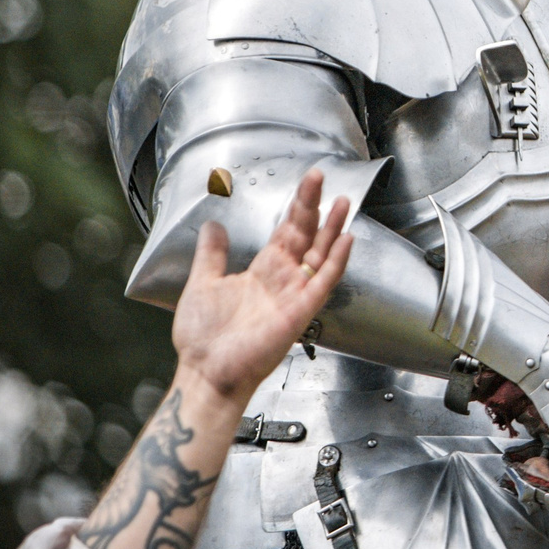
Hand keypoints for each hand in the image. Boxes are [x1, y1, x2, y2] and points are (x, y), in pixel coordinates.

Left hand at [171, 171, 352, 407]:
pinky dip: (336, 261)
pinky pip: (324, 282)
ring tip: (342, 202)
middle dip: (315, 207)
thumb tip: (213, 226)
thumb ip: (212, 254)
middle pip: (306, 236)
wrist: (206, 369)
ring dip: (332, 228)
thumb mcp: (202, 283)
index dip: (298, 207)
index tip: (308, 183)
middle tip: (322, 179)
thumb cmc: (203, 336)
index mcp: (262, 272)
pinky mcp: (300, 311)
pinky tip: (345, 240)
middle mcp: (282, 280)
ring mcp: (294, 295)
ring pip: (321, 255)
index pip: (287, 232)